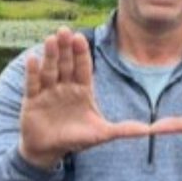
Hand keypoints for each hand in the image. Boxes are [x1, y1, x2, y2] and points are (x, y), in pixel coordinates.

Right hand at [19, 27, 150, 168]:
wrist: (49, 150)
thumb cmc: (77, 139)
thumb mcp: (103, 133)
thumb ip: (125, 129)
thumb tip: (149, 130)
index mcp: (82, 90)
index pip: (83, 68)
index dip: (82, 53)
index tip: (80, 37)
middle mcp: (65, 87)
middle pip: (66, 64)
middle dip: (66, 48)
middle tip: (65, 30)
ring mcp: (48, 92)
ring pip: (50, 70)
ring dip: (50, 55)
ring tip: (51, 39)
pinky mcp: (32, 101)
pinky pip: (32, 84)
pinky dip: (32, 72)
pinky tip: (32, 58)